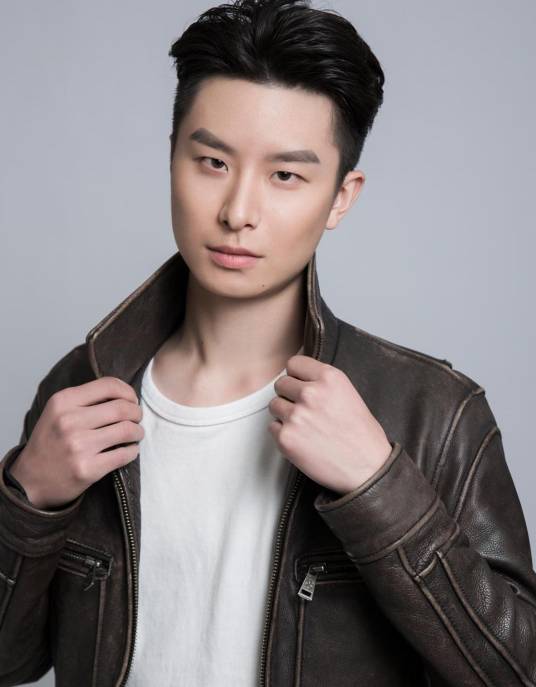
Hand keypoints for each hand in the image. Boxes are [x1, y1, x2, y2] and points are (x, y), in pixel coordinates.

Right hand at [10, 377, 143, 509]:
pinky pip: (124, 454)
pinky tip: (129, 450)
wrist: (29, 481)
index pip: (108, 386)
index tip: (132, 400)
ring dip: (138, 431)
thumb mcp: (57, 412)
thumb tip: (124, 394)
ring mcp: (79, 446)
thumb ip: (86, 400)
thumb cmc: (50, 443)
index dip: (127, 392)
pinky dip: (133, 451)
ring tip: (136, 434)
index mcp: (63, 401)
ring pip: (127, 430)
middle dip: (136, 413)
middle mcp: (69, 421)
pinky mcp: (88, 469)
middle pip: (122, 408)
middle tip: (137, 418)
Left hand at [268, 354, 391, 495]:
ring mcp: (296, 416)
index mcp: (329, 378)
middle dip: (289, 396)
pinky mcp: (286, 438)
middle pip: (281, 384)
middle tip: (304, 410)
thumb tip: (298, 379)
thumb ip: (322, 383)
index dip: (297, 376)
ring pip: (274, 405)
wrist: (368, 469)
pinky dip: (283, 434)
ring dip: (285, 414)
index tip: (302, 386)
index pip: (294, 363)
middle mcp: (311, 393)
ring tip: (305, 427)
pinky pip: (272, 427)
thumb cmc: (362, 434)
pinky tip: (302, 440)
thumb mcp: (348, 394)